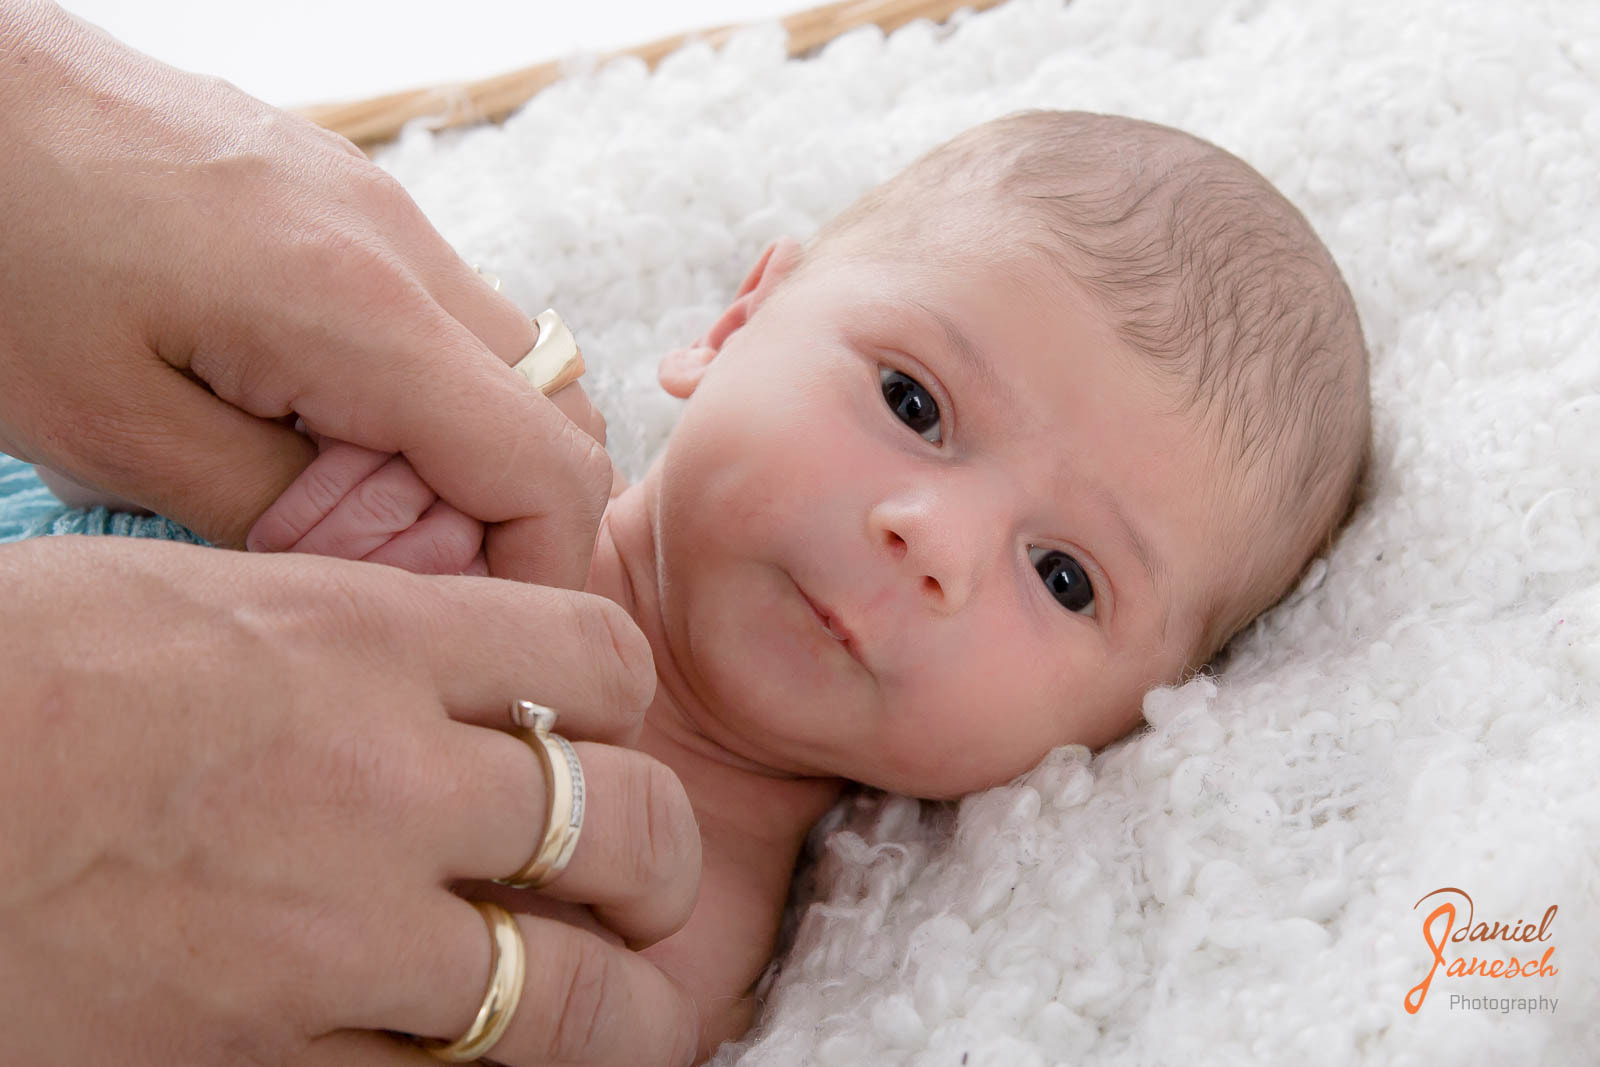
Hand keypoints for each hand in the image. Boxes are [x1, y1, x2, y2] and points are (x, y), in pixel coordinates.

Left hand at [0, 3, 605, 586]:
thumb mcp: (108, 428)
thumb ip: (271, 513)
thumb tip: (389, 565)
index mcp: (357, 310)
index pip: (545, 467)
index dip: (543, 573)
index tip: (488, 633)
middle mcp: (401, 245)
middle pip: (559, 410)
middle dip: (512, 516)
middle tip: (405, 572)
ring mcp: (383, 211)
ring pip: (508, 363)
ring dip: (462, 453)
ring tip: (342, 498)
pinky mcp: (350, 201)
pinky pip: (442, 316)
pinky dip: (419, 394)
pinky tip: (313, 417)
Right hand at [0, 537, 699, 1065]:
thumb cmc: (10, 676)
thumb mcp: (195, 600)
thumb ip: (346, 634)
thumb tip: (432, 660)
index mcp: (367, 640)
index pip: (599, 657)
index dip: (617, 698)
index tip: (594, 726)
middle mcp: (387, 784)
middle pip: (634, 826)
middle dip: (658, 863)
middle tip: (637, 882)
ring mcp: (342, 938)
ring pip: (583, 994)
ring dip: (627, 1006)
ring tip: (632, 1010)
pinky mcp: (273, 1056)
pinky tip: (466, 1052)